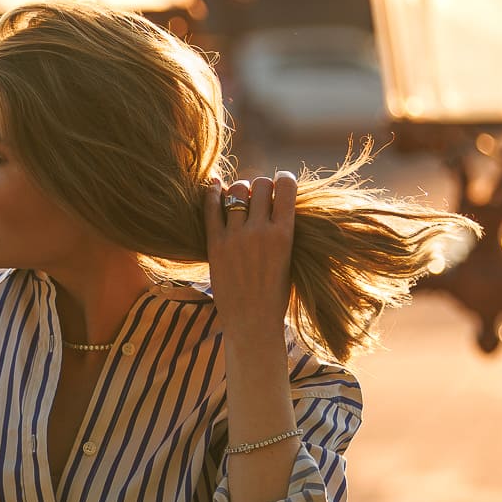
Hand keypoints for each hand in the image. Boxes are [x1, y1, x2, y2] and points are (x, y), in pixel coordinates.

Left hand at [205, 172, 296, 340]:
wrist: (252, 322)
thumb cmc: (276, 293)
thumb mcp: (290, 258)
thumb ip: (283, 230)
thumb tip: (276, 202)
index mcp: (285, 234)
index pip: (286, 185)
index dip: (283, 179)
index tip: (280, 184)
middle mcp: (260, 231)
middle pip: (259, 184)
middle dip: (260, 186)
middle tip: (258, 197)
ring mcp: (235, 237)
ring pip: (235, 191)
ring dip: (239, 190)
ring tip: (239, 199)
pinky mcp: (215, 244)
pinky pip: (211, 208)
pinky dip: (212, 192)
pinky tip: (214, 185)